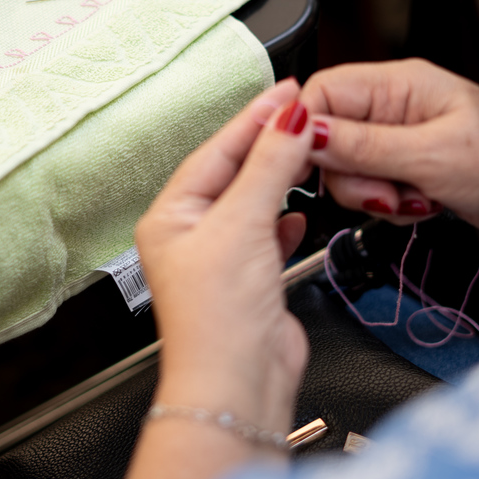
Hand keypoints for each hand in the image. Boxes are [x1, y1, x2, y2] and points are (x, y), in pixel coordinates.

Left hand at [135, 78, 314, 434]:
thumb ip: (270, 167)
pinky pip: (267, 236)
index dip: (253, 119)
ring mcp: (220, 260)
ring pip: (253, 202)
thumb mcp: (244, 224)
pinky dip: (285, 220)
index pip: (215, 151)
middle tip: (304, 113)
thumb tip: (289, 120)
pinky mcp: (249, 283)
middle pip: (234, 173)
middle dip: (269, 144)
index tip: (288, 93)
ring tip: (308, 151)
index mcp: (170, 217)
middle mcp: (190, 236)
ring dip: (280, 178)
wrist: (238, 385)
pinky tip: (297, 214)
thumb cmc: (218, 320)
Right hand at [300, 60, 478, 283]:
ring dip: (373, 196)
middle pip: (328, 139)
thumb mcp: (429, 155)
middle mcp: (392, 105)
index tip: (309, 169)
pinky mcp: (407, 165)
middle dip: (350, 177)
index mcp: (397, 83)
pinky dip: (390, 205)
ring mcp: (399, 136)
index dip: (306, 133)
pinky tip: (424, 203)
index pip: (320, 94)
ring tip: (414, 199)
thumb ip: (361, 146)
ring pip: (348, 170)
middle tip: (385, 193)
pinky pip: (372, 187)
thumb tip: (305, 132)